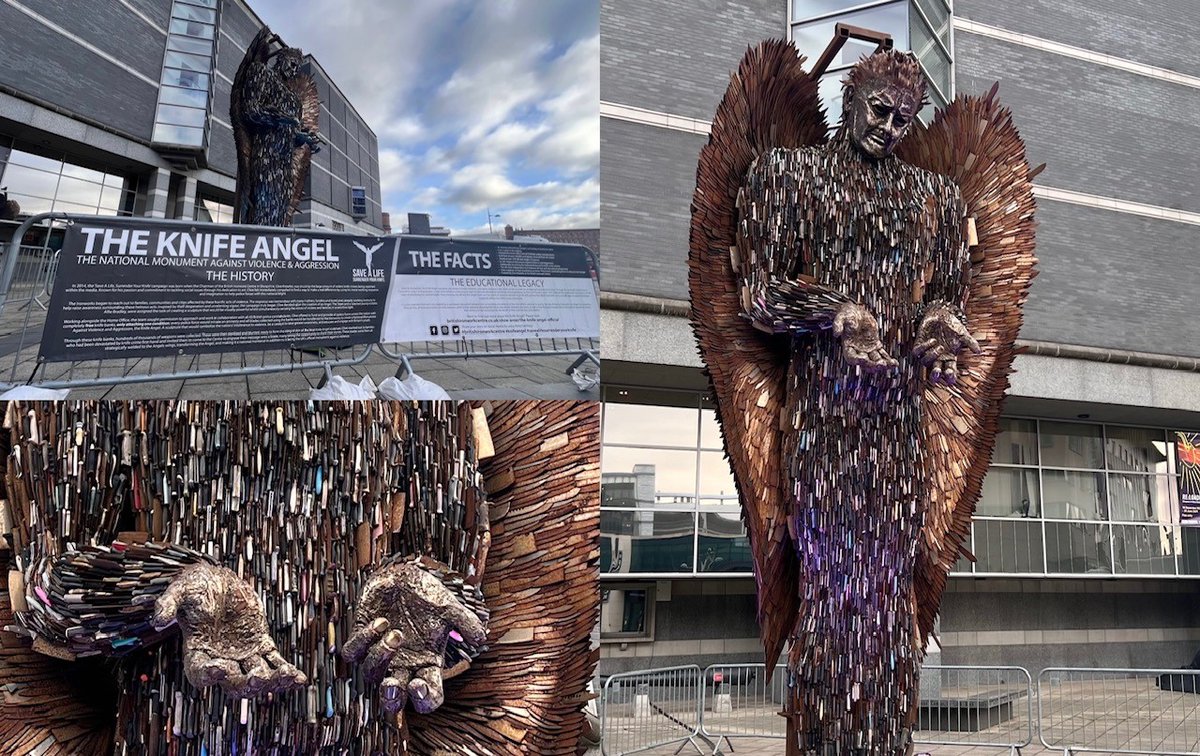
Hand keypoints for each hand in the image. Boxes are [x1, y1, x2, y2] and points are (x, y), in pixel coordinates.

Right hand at [152, 563, 305, 697]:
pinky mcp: (260, 645)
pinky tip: (299, 679)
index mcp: (197, 653)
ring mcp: (242, 655)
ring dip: (272, 680)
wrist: (217, 582)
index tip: (220, 668)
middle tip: (256, 678)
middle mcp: (220, 660)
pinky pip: (274, 661)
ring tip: (287, 677)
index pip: (200, 673)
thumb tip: (158, 619)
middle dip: (245, 684)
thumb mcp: (179, 591)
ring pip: (258, 676)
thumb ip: (168, 604)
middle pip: (233, 683)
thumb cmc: (195, 588)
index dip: (209, 675)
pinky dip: (286, 671)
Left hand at [341, 561, 486, 714]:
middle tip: (392, 686)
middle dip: (391, 699)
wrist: (406, 574)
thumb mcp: (451, 608)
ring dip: (382, 657)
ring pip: (371, 675)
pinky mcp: (362, 638)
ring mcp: (381, 654)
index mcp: (427, 664)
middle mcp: (403, 664)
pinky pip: (353, 653)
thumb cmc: (428, 595)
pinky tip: (380, 623)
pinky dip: (363, 641)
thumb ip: (466, 622)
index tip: (419, 684)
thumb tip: (481, 638)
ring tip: (395, 633)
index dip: (424, 699)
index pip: (428, 696)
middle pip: (394, 699)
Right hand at [832, 303, 896, 371]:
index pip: (851, 358)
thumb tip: (836, 333)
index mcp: (848, 346)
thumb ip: (838, 324)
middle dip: (873, 365)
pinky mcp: (875, 345)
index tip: (864, 358)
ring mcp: (867, 349)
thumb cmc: (846, 314)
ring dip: (883, 364)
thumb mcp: (841, 317)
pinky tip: (894, 363)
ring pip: (875, 361)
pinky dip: (888, 359)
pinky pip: (882, 354)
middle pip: (865, 363)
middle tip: (882, 364)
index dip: (858, 360)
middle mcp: (857, 351)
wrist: (855, 312)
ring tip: (893, 364)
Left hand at [913, 304, 981, 385]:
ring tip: (940, 347)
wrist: (941, 314)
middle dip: (935, 375)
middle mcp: (938, 358)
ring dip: (932, 356)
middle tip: (938, 371)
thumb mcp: (963, 334)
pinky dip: (924, 348)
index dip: (949, 377)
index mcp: (949, 358)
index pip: (949, 372)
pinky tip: (932, 340)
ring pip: (925, 362)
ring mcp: (927, 352)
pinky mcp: (919, 344)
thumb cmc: (952, 326)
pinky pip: (917, 352)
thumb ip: (970, 343)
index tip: (950, 376)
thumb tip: (979, 352)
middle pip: (934, 372)